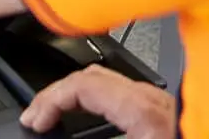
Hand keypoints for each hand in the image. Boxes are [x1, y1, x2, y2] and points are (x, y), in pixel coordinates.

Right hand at [20, 66, 174, 138]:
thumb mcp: (136, 138)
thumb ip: (95, 135)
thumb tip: (58, 132)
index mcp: (143, 110)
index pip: (82, 85)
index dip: (49, 99)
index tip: (35, 120)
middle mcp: (155, 99)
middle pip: (93, 77)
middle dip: (60, 93)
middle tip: (40, 115)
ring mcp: (165, 103)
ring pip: (111, 84)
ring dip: (81, 96)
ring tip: (61, 115)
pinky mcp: (173, 114)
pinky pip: (128, 96)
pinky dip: (102, 103)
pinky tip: (97, 120)